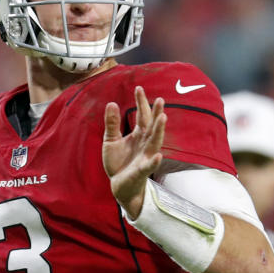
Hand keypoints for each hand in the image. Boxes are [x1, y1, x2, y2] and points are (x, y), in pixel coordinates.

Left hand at [102, 86, 165, 218]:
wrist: (119, 185)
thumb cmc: (118, 162)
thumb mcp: (110, 140)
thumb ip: (112, 123)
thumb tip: (112, 102)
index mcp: (138, 135)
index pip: (142, 115)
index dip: (141, 102)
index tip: (139, 87)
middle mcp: (145, 143)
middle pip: (152, 126)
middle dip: (156, 113)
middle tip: (160, 99)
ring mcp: (145, 157)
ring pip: (155, 142)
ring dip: (160, 130)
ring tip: (163, 117)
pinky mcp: (141, 171)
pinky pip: (149, 165)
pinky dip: (154, 161)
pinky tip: (158, 155)